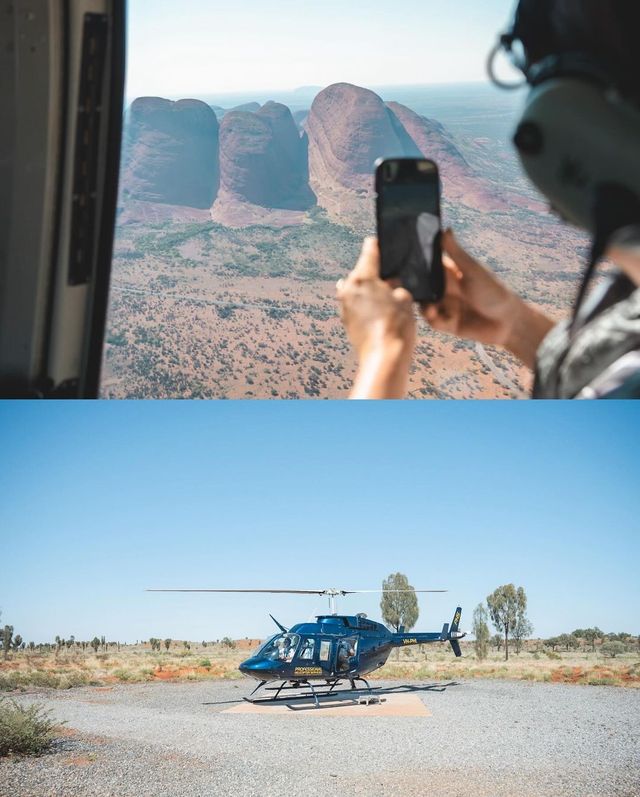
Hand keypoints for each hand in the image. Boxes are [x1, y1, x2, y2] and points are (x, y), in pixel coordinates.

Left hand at [337, 237, 414, 398]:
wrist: (384, 357)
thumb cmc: (396, 326)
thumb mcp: (405, 297)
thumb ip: (395, 283)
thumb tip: (391, 280)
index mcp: (362, 276)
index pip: (370, 248)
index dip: (382, 244)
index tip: (388, 243)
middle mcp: (348, 287)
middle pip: (363, 269)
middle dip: (378, 271)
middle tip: (396, 278)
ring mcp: (344, 304)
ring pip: (359, 287)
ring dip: (371, 288)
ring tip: (390, 298)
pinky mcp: (346, 319)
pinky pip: (357, 303)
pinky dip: (367, 303)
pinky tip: (381, 312)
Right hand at [422, 229, 553, 368]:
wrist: (509, 321)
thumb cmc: (495, 291)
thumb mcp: (473, 270)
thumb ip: (457, 253)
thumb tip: (445, 229)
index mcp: (451, 274)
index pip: (429, 266)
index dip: (416, 264)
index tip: (405, 263)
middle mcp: (446, 289)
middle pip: (423, 286)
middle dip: (414, 288)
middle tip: (408, 288)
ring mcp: (447, 307)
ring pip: (425, 305)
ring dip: (422, 305)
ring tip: (427, 305)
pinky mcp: (449, 324)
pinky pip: (433, 321)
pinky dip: (431, 318)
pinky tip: (434, 314)